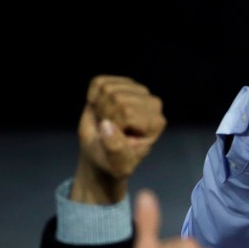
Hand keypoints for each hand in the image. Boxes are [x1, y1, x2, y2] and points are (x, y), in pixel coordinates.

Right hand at [73, 75, 165, 202]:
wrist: (103, 153)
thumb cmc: (113, 161)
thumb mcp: (117, 165)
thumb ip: (115, 148)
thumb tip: (108, 125)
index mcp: (156, 122)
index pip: (126, 112)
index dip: (114, 126)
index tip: (117, 139)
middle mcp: (152, 103)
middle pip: (116, 98)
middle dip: (105, 116)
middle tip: (109, 130)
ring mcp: (137, 91)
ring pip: (107, 89)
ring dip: (99, 107)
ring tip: (106, 122)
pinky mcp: (121, 83)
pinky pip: (98, 83)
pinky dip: (92, 97)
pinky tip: (100, 109)